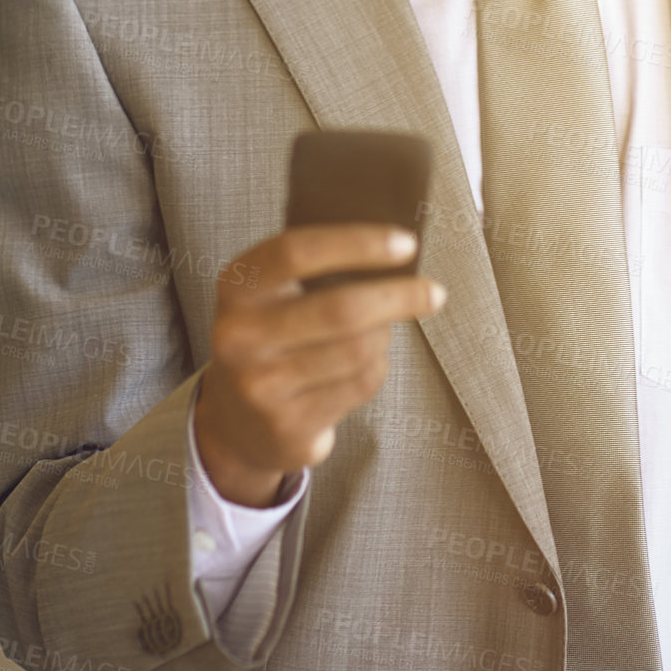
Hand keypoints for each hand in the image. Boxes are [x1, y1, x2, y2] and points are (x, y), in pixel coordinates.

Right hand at [193, 224, 445, 506]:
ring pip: (359, 349)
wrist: (237, 422)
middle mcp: (239, 336)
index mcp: (236, 287)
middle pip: (341, 308)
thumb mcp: (271, 293)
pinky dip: (377, 367)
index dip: (357, 244)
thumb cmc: (273, 335)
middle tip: (434, 292)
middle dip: (399, 297)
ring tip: (378, 333)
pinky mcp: (288, 426)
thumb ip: (315, 266)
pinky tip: (365, 365)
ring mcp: (261, 387)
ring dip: (383, 336)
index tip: (407, 243)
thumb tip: (398, 247)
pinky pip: (361, 384)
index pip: (297, 252)